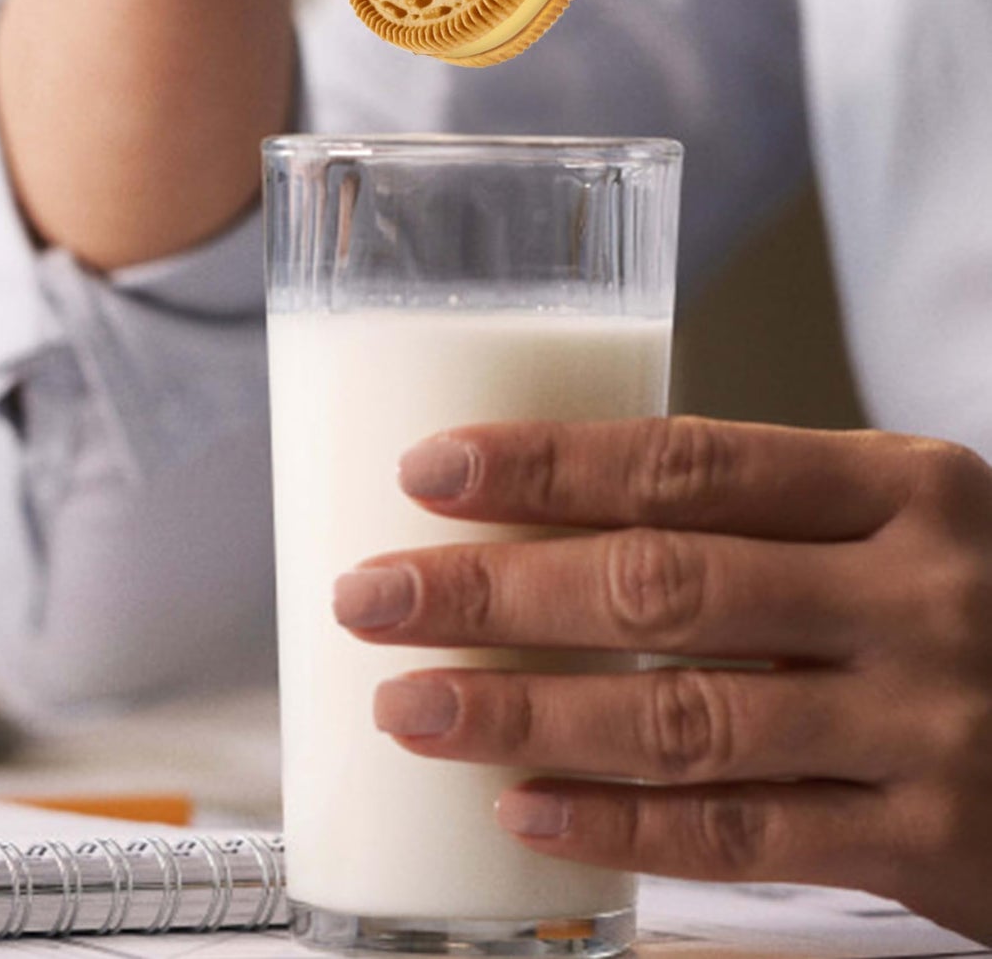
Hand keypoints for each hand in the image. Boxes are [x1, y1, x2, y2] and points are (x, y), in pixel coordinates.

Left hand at [333, 417, 991, 942]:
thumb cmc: (973, 604)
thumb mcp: (897, 526)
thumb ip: (760, 522)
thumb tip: (545, 523)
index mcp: (899, 485)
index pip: (688, 462)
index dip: (547, 465)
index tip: (428, 470)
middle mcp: (915, 593)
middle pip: (661, 584)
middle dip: (496, 593)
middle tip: (374, 597)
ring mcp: (929, 722)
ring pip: (684, 719)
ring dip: (527, 716)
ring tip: (411, 708)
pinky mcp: (934, 843)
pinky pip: (746, 837)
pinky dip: (622, 827)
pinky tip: (522, 811)